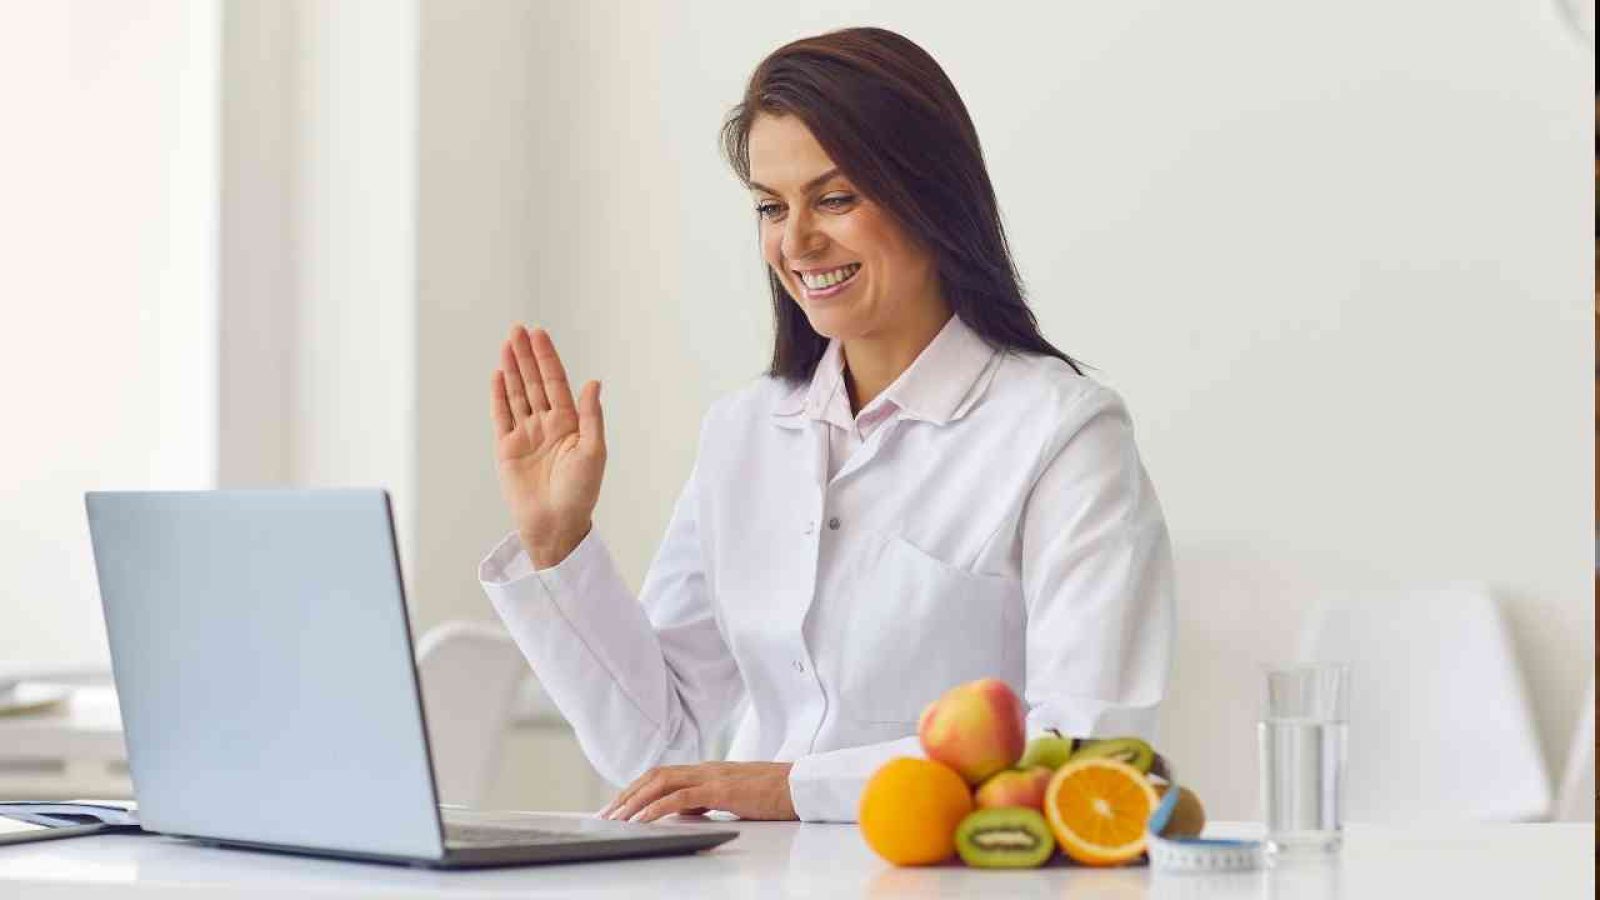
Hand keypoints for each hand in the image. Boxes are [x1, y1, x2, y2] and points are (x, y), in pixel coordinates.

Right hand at [490, 325, 605, 567]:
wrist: (555, 525)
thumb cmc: (581, 493)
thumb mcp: (593, 452)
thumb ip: (591, 416)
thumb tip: (593, 382)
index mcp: (570, 424)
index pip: (556, 383)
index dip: (547, 359)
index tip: (539, 335)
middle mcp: (547, 425)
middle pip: (534, 383)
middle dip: (526, 356)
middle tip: (517, 330)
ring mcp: (526, 435)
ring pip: (517, 394)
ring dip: (512, 370)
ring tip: (507, 344)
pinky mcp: (507, 449)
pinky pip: (502, 416)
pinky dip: (499, 395)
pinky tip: (498, 375)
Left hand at [599, 762, 796, 822]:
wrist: (802, 786)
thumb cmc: (775, 793)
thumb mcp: (734, 796)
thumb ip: (708, 799)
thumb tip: (686, 811)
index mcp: (707, 770)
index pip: (663, 774)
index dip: (637, 787)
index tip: (619, 805)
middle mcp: (705, 769)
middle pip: (655, 775)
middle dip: (627, 794)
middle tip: (607, 814)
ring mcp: (712, 777)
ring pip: (662, 783)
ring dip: (635, 801)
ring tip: (617, 819)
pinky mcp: (722, 790)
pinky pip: (681, 798)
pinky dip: (657, 808)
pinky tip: (644, 820)